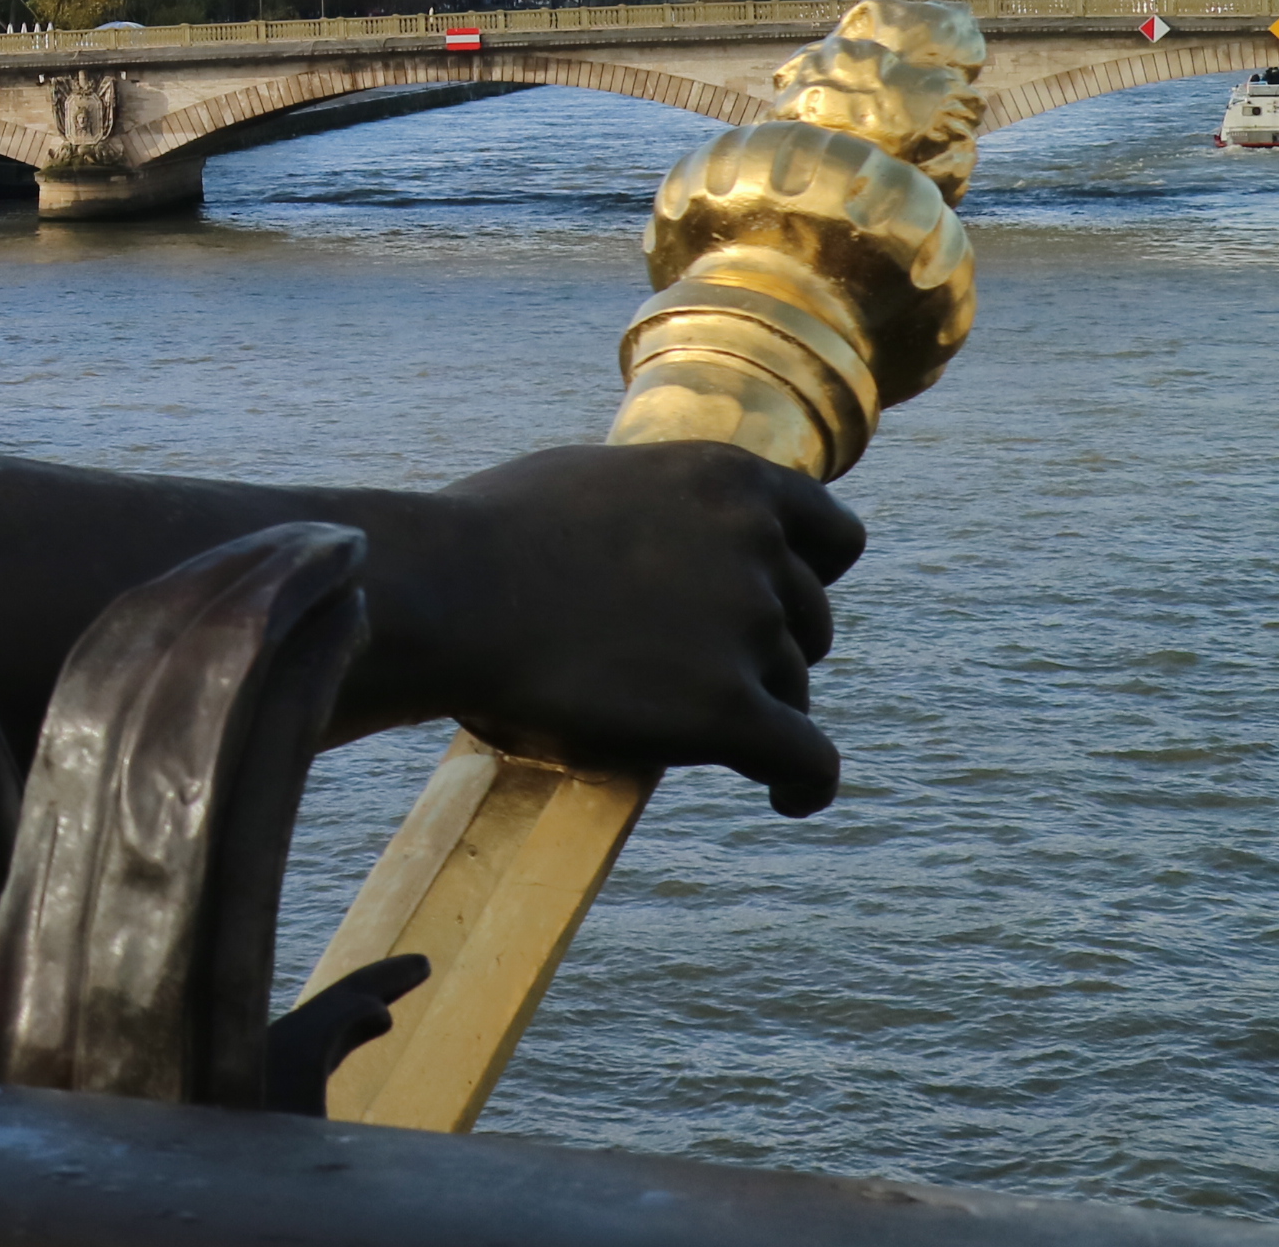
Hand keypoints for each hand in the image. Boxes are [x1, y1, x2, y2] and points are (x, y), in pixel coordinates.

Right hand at [406, 442, 863, 815]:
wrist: (445, 594)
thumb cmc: (484, 535)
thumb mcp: (592, 482)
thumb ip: (657, 504)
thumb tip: (662, 531)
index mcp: (727, 479)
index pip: (833, 537)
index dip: (812, 578)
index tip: (783, 608)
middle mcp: (754, 545)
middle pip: (809, 622)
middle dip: (767, 649)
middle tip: (700, 674)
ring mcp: (747, 627)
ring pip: (794, 690)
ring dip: (758, 710)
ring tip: (694, 730)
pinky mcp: (728, 709)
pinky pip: (807, 761)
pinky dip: (805, 783)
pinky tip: (787, 799)